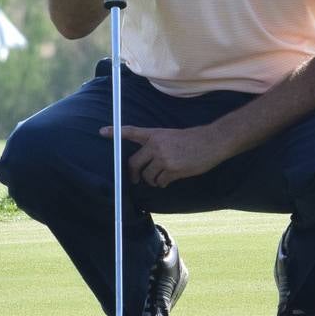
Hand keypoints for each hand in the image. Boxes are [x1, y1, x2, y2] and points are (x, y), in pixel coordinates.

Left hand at [102, 124, 228, 187]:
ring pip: (147, 176)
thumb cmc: (194, 139)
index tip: (102, 132)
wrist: (212, 142)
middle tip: (134, 179)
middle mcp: (156, 145)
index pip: (131, 132)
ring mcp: (164, 158)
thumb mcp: (171, 136)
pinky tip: (170, 179)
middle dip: (132, 174)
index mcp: (155, 134)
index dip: (116, 132)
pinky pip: (161, 182)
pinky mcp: (172, 170)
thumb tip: (147, 162)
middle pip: (134, 163)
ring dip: (152, 180)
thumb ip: (157, 145)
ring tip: (160, 178)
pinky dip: (163, 183)